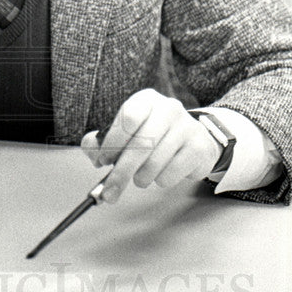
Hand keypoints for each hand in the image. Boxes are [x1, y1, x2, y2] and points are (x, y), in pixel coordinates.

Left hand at [80, 88, 220, 202]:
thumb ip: (102, 141)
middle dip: (121, 173)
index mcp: (146, 100)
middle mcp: (169, 108)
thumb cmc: (153, 136)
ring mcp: (187, 127)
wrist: (193, 139)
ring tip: (141, 177)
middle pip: (140, 145)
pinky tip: (162, 173)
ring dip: (141, 178)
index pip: (128, 119)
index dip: (113, 144)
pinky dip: (160, 180)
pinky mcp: (199, 148)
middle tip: (110, 191)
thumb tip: (91, 150)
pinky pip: (171, 174)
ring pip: (154, 163)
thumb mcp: (126, 133)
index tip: (102, 162)